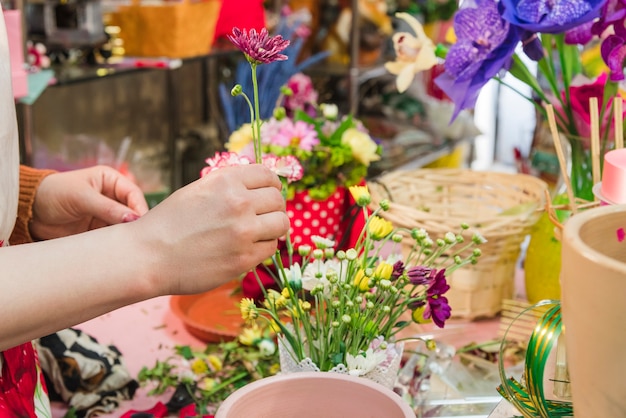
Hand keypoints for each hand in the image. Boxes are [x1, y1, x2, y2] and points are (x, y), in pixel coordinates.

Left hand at [30, 165, 148, 239]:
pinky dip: (115, 243)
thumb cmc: (54, 194)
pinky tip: (116, 249)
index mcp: (111, 181)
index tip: (140, 222)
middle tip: (138, 237)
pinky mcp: (98, 231)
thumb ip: (108, 208)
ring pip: (124, 226)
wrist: (29, 213)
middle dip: (135, 223)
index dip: (139, 207)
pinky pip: (112, 237)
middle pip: (132, 211)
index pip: (133, 194)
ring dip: (125, 235)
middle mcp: (111, 197)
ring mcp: (106, 215)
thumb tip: (133, 219)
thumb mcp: (82, 197)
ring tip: (127, 245)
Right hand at [129, 164, 288, 294]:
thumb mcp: (200, 190)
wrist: (148, 255)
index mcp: (227, 181)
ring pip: (281, 224)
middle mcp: (238, 202)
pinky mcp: (243, 258)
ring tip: (258, 232)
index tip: (268, 194)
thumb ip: (231, 185)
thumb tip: (263, 186)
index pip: (269, 176)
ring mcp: (243, 232)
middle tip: (262, 216)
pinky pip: (270, 248)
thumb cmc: (170, 222)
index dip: (271, 185)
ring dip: (273, 227)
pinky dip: (263, 247)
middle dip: (273, 207)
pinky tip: (247, 248)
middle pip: (278, 200)